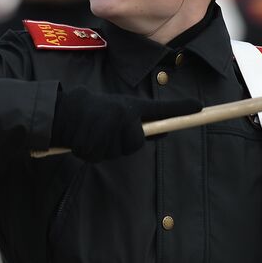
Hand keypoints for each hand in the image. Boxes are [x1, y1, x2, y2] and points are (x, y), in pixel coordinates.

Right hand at [50, 87, 200, 161]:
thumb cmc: (92, 109)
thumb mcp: (118, 108)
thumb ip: (140, 120)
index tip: (200, 107)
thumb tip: (163, 132)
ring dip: (107, 146)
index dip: (181, 110)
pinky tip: (86, 138)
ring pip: (118, 151)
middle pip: (137, 143)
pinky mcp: (97, 147)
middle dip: (125, 140)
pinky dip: (93, 151)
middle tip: (108, 128)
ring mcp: (111, 133)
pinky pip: (101, 156)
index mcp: (130, 106)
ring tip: (95, 130)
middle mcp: (124, 118)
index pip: (161, 110)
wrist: (61, 112)